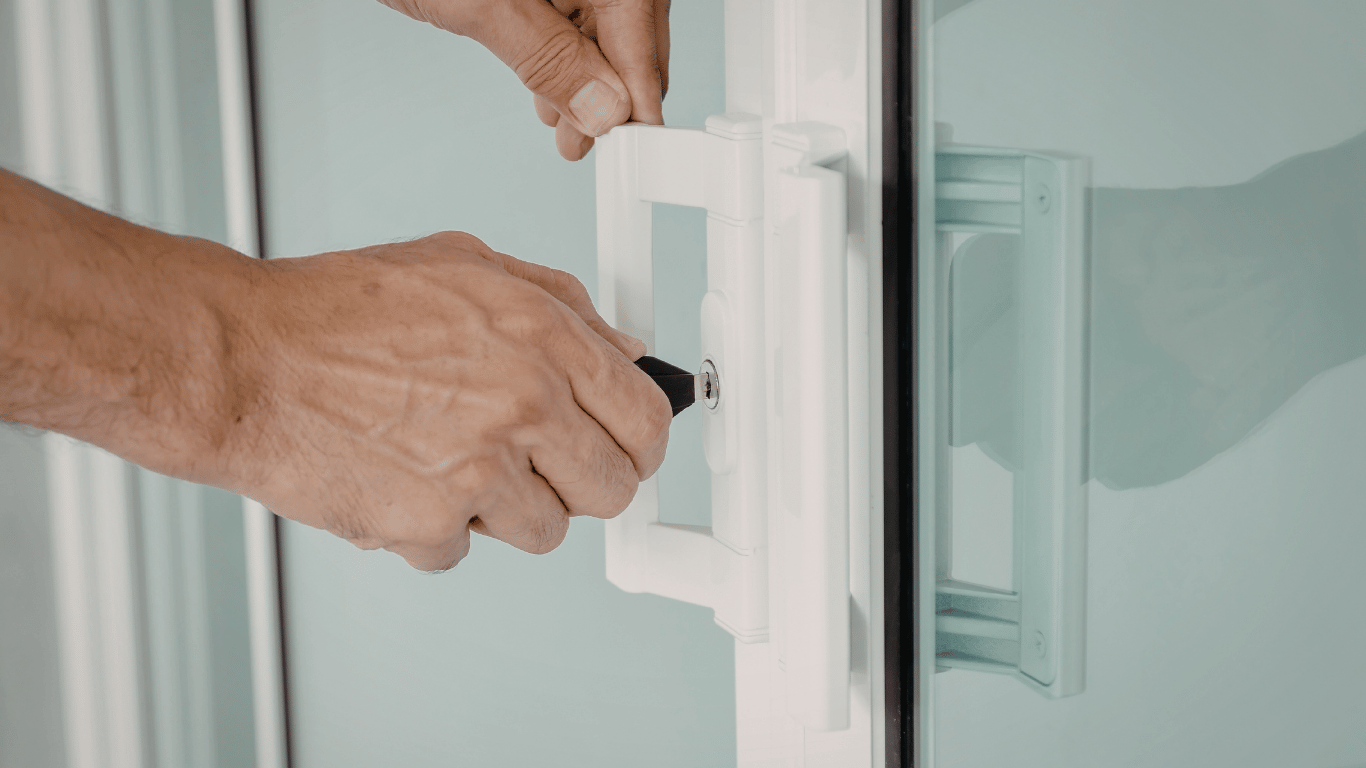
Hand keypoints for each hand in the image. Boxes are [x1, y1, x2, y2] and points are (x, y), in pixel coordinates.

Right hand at [228, 232, 670, 570]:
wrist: (243, 361)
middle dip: (582, 482)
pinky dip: (437, 529)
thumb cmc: (337, 311)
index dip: (640, 441)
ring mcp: (481, 470)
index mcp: (543, 336)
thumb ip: (561, 304)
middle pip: (612, 488)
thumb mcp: (464, 266)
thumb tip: (626, 348)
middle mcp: (524, 404)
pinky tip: (403, 479)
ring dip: (508, 509)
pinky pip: (467, 550)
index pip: (646, 416)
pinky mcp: (432, 524)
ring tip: (452, 461)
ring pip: (546, 530)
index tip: (626, 449)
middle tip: (543, 467)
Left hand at [377, 0, 670, 159]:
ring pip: (601, 27)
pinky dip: (564, 56)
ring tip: (569, 131)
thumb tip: (601, 108)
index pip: (639, 23)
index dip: (640, 87)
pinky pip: (572, 16)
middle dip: (614, 90)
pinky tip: (551, 93)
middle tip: (598, 143)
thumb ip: (548, 58)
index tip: (637, 137)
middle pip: (630, 26)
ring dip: (587, 81)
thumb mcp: (485, 5)